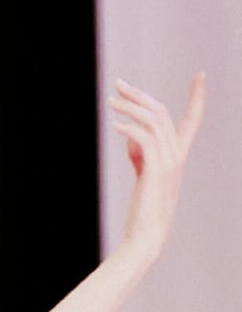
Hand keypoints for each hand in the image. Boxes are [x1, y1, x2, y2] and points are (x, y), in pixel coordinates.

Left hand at [110, 73, 205, 261]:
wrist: (146, 236)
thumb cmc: (143, 210)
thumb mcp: (144, 175)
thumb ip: (140, 154)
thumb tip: (129, 134)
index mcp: (178, 156)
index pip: (193, 120)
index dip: (198, 97)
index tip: (200, 75)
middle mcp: (178, 155)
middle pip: (163, 113)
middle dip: (141, 95)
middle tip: (119, 84)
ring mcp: (169, 162)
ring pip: (153, 121)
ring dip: (130, 107)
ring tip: (110, 102)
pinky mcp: (155, 170)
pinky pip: (144, 137)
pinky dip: (129, 127)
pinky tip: (115, 126)